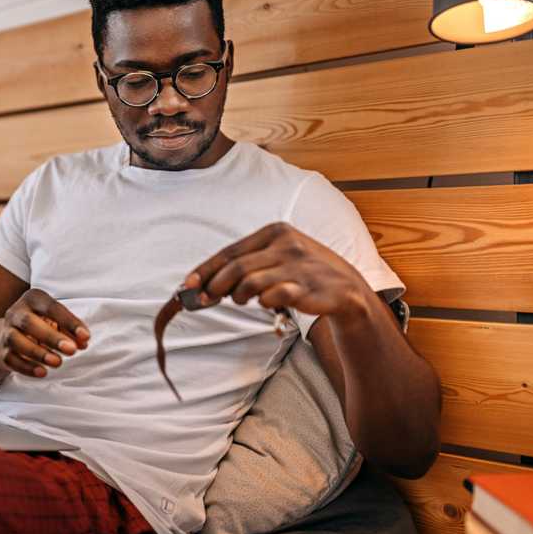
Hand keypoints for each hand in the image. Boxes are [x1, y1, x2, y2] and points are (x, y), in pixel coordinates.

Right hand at [0, 288, 90, 377]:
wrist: (9, 335)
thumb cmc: (41, 324)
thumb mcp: (57, 322)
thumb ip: (71, 331)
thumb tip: (83, 343)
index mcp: (33, 299)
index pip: (52, 307)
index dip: (69, 322)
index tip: (85, 337)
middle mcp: (16, 312)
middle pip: (29, 322)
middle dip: (51, 337)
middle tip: (71, 350)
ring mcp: (6, 331)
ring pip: (16, 340)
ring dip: (38, 353)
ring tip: (58, 363)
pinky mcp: (2, 350)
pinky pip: (11, 359)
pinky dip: (26, 367)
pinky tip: (42, 372)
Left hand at [182, 222, 371, 323]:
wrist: (345, 288)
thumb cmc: (301, 272)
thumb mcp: (276, 257)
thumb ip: (245, 265)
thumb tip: (204, 282)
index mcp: (276, 231)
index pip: (231, 251)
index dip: (206, 268)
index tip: (187, 284)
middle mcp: (287, 244)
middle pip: (236, 267)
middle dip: (215, 285)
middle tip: (206, 299)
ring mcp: (298, 265)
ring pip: (251, 283)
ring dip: (240, 296)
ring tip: (242, 299)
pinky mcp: (308, 287)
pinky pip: (273, 297)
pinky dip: (264, 302)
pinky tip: (267, 302)